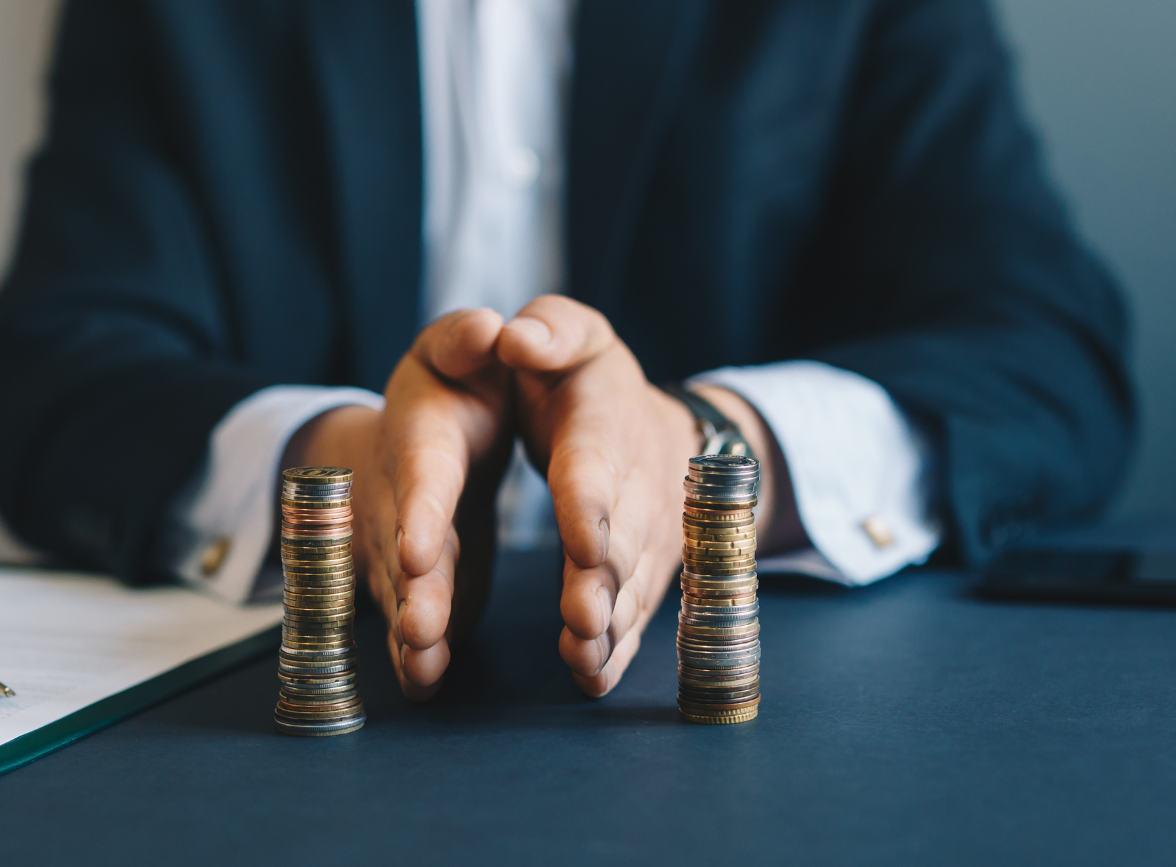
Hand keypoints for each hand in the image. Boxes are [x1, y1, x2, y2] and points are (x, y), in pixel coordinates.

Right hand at [283, 309, 511, 699]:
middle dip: (413, 589)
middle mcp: (401, 490)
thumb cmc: (452, 381)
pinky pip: (413, 613)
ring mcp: (402, 539)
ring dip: (413, 629)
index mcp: (423, 431)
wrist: (426, 426)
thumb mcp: (457, 348)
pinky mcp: (419, 575)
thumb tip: (492, 329)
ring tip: (424, 666)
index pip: (422, 470)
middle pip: (405, 544)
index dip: (419, 510)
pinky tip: (426, 680)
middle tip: (421, 630)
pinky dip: (417, 649)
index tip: (417, 550)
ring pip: (405, 590)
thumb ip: (467, 339)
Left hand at [497, 296, 802, 696]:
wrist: (660, 433)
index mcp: (605, 423)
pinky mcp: (643, 576)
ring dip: (610, 626)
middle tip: (582, 619)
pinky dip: (617, 649)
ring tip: (583, 660)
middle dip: (602, 581)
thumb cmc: (593, 383)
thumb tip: (515, 335)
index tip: (581, 538)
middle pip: (621, 540)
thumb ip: (551, 330)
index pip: (596, 463)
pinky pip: (636, 616)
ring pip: (631, 587)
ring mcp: (646, 538)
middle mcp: (634, 487)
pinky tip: (593, 677)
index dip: (589, 501)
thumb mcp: (576, 336)